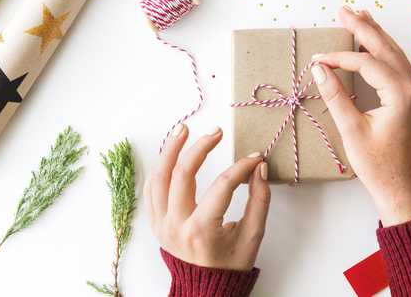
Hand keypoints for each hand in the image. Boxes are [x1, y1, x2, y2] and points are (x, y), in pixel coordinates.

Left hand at [145, 124, 270, 270]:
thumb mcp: (253, 236)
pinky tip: (171, 154)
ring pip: (158, 178)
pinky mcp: (155, 223)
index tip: (255, 157)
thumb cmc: (231, 264)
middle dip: (200, 148)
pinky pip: (151, 189)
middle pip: (182, 175)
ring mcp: (161, 224)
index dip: (241, 167)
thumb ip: (259, 200)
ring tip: (183, 129)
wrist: (206, 289)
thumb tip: (259, 167)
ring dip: (169, 150)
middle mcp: (177, 227)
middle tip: (215, 132)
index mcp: (202, 232)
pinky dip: (160, 168)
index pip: (222, 187)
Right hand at [311, 7, 410, 225]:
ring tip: (359, 16)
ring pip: (395, 54)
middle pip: (386, 49)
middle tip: (343, 10)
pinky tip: (374, 43)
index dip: (340, 57)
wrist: (400, 189)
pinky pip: (398, 66)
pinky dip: (384, 51)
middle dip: (364, 28)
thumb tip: (320, 68)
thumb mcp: (351, 130)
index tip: (317, 58)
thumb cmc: (377, 165)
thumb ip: (336, 95)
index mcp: (401, 95)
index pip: (367, 63)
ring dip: (376, 35)